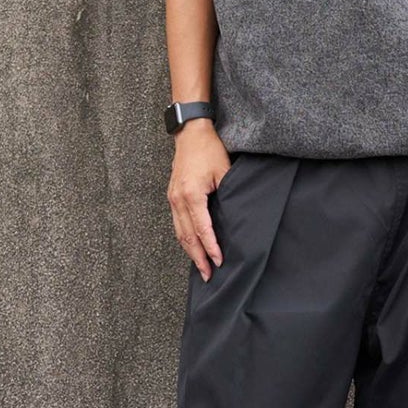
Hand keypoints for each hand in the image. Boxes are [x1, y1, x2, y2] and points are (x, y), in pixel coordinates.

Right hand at [167, 119, 231, 280]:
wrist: (190, 133)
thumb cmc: (209, 149)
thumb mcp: (224, 171)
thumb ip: (228, 195)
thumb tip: (235, 218)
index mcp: (192, 195)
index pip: (203, 229)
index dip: (211, 248)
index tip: (219, 262)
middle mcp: (178, 199)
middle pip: (187, 236)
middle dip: (198, 258)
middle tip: (208, 275)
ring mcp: (172, 198)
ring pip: (179, 232)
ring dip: (190, 251)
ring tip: (200, 267)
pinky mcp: (172, 196)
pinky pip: (177, 223)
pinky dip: (185, 238)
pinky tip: (192, 247)